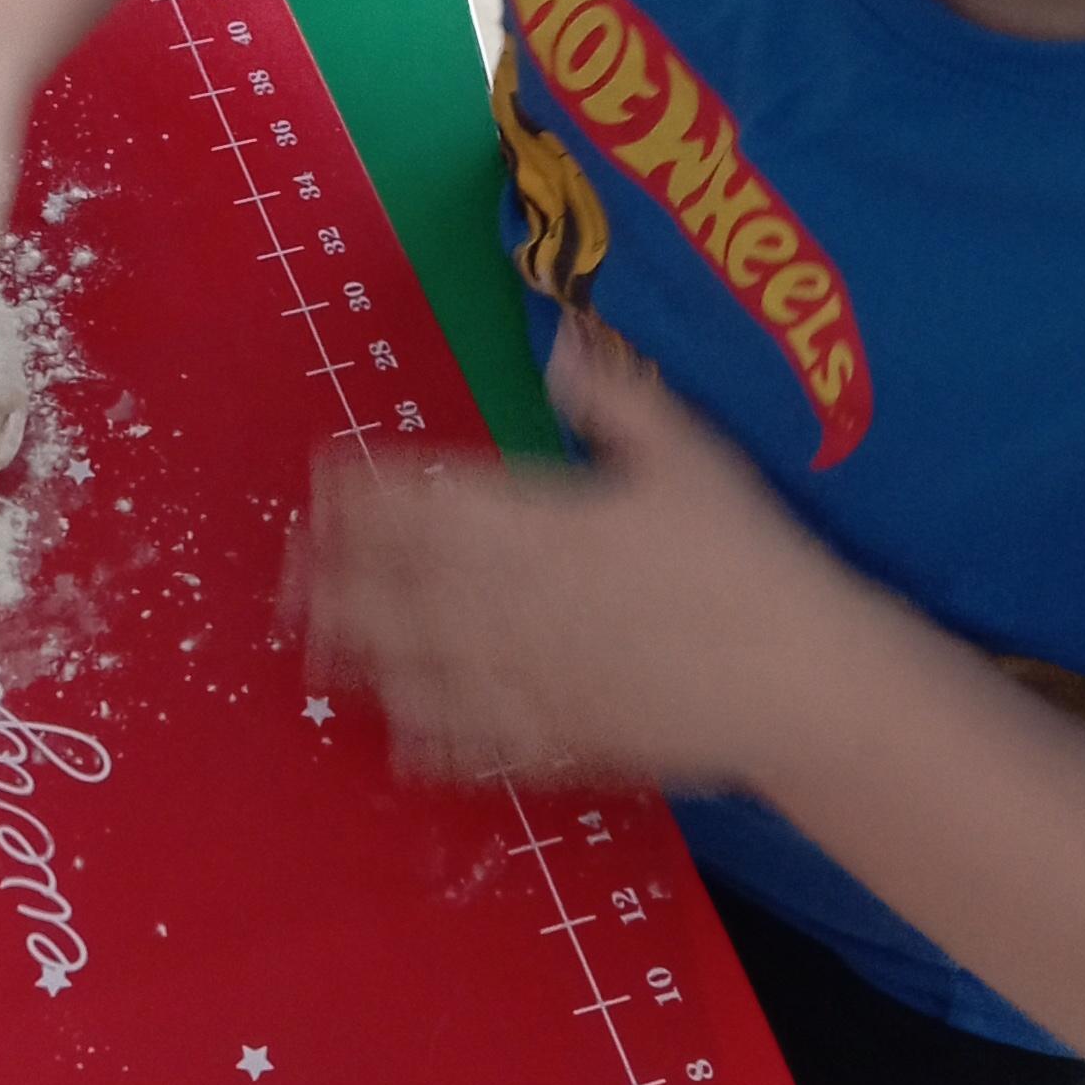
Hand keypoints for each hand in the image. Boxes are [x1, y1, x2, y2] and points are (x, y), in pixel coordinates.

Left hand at [306, 323, 865, 792]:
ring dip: (366, 655)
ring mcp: (536, 677)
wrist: (800, 677)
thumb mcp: (687, 455)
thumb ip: (616, 400)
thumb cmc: (746, 555)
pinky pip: (484, 741)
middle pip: (408, 586)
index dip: (372, 492)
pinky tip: (400, 736)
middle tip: (285, 569)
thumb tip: (562, 342)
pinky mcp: (565, 739)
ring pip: (428, 665)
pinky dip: (436, 737)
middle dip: (340, 574)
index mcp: (542, 524)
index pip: (434, 501)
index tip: (326, 482)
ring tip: (313, 648)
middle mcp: (520, 600)